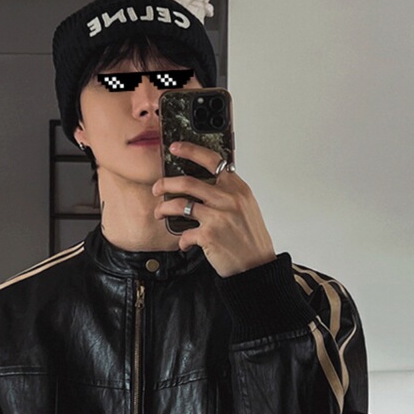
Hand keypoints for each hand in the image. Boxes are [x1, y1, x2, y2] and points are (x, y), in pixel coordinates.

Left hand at [152, 142, 275, 276]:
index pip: (212, 160)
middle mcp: (228, 199)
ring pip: (179, 205)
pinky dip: (181, 240)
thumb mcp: (246, 207)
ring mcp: (218, 216)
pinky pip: (184, 234)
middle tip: (157, 187)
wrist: (257, 265)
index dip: (190, 150)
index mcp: (238, 188)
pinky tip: (184, 243)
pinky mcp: (208, 235)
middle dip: (165, 183)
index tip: (175, 148)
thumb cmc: (251, 238)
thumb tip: (205, 186)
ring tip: (160, 212)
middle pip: (187, 182)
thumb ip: (229, 194)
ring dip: (164, 208)